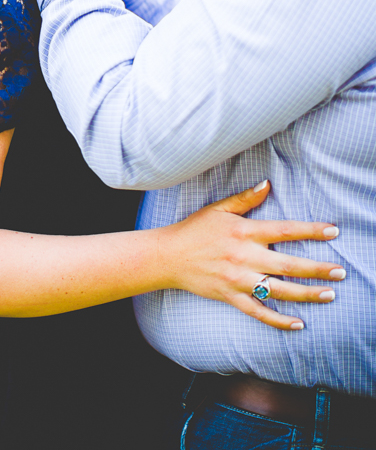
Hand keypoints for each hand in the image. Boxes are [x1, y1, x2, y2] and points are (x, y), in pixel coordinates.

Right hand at [160, 180, 343, 330]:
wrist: (167, 256)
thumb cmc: (193, 230)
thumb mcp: (218, 209)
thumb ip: (245, 199)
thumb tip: (267, 184)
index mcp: (243, 232)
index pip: (284, 230)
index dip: (310, 230)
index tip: (333, 231)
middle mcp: (244, 256)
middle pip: (289, 265)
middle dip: (317, 269)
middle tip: (340, 272)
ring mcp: (238, 279)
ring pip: (279, 290)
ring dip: (306, 294)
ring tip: (328, 294)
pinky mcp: (230, 296)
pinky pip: (258, 311)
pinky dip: (278, 320)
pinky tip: (298, 323)